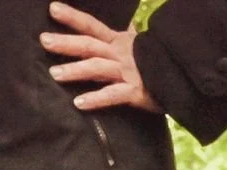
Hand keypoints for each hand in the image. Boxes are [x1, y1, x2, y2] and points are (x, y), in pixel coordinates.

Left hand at [42, 2, 158, 112]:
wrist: (183, 79)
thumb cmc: (157, 64)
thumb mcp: (139, 45)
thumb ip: (126, 34)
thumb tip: (122, 21)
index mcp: (119, 42)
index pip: (92, 26)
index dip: (72, 17)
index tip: (52, 8)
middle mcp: (121, 54)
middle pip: (90, 45)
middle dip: (66, 42)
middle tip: (44, 41)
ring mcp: (128, 72)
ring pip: (97, 68)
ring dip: (75, 70)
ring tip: (54, 74)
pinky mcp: (136, 92)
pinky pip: (113, 94)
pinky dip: (96, 98)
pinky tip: (78, 103)